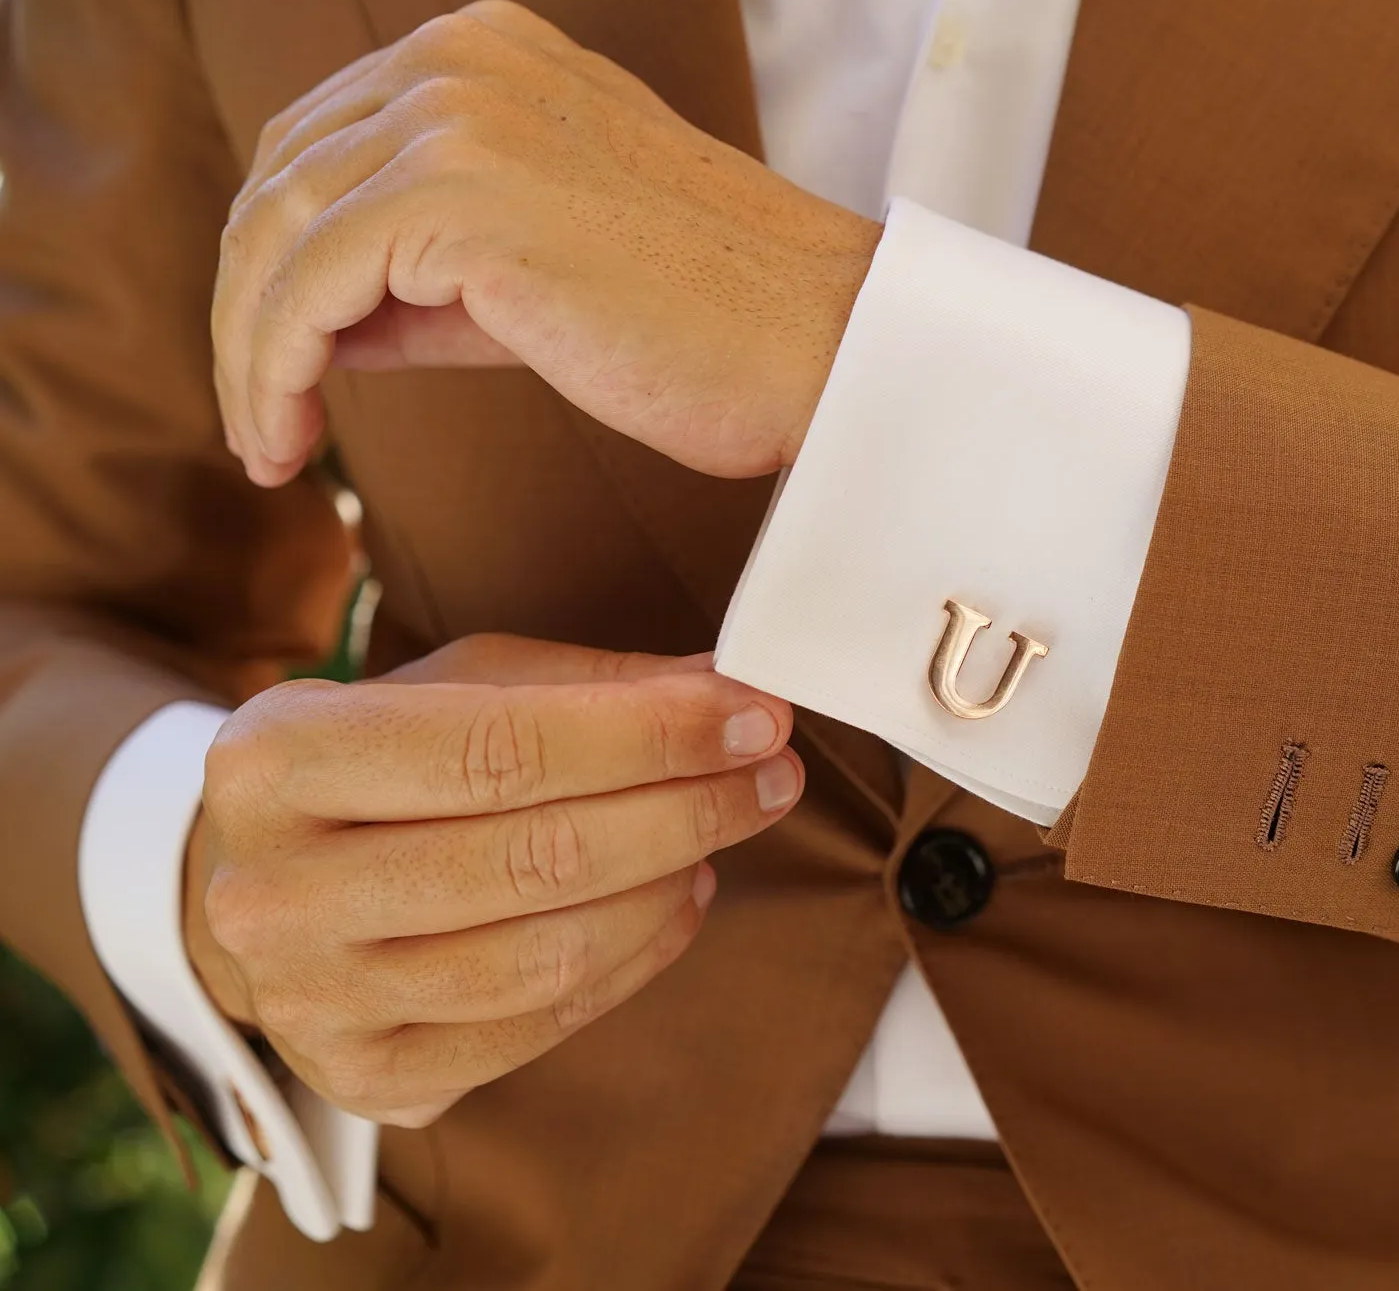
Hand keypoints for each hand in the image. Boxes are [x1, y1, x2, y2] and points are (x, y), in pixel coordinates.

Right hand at [183, 634, 802, 1126]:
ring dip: (666, 888)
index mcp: (279, 758)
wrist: (261, 886)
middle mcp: (274, 890)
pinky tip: (674, 903)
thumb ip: (590, 686)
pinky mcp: (369, 1078)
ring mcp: (315, 1000)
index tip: (754, 718)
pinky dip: (635, 962)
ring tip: (719, 838)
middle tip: (771, 776)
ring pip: (546, 956)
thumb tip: (732, 691)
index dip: (651, 736)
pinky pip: (540, 1027)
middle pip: (533, 858)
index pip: (502, 749)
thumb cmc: (376, 766)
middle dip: (685, 811)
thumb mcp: (454, 688)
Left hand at [212, 0, 880, 487]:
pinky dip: (271, 370)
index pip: (318, 144)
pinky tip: (287, 439)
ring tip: (270, 445)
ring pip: (274, 236)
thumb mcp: (544, 264)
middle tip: (262, 421)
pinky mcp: (459, 195)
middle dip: (248, 311)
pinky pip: (306, 288)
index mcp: (485, 53)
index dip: (277, 261)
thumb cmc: (714, 324)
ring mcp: (458, 114)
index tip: (282, 365)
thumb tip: (318, 324)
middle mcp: (459, 58)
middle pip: (279, 183)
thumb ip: (432, 268)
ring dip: (249, 353)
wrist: (825, 344)